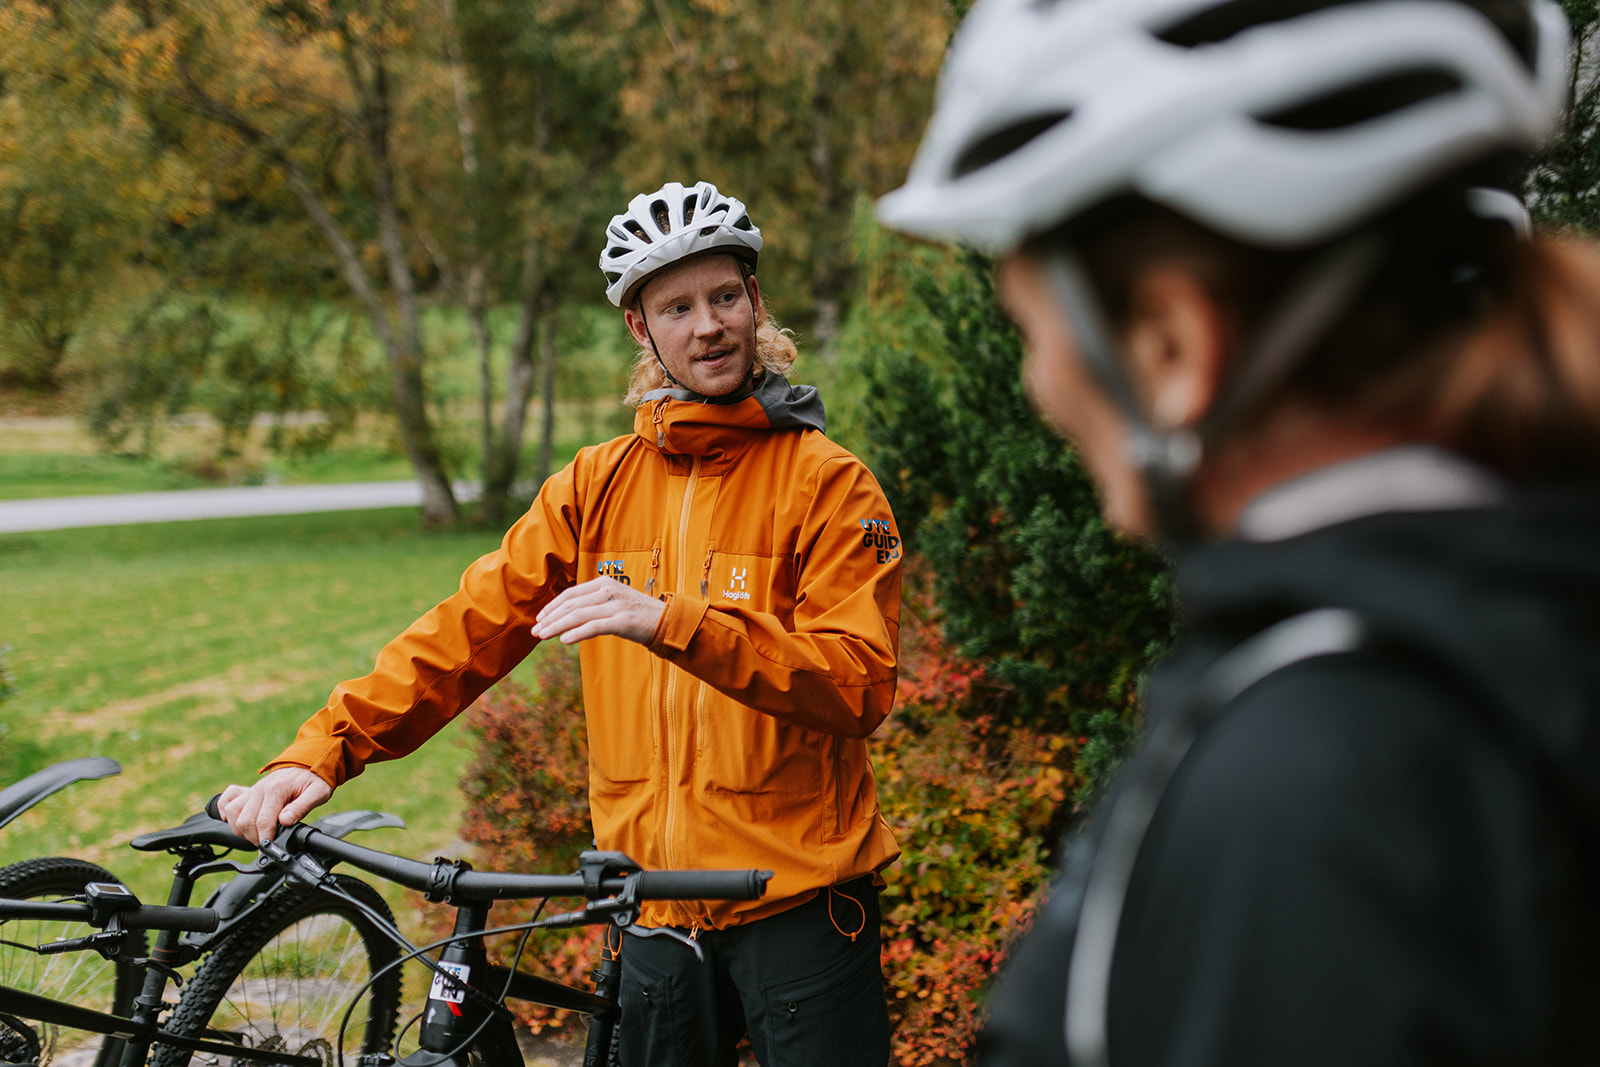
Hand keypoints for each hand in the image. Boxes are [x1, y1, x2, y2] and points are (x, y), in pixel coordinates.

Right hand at [219, 767, 332, 845]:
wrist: (306, 766)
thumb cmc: (312, 781)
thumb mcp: (318, 793)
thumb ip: (302, 807)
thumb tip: (285, 820)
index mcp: (276, 790)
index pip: (263, 821)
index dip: (266, 839)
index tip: (272, 847)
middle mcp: (259, 789)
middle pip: (245, 821)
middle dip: (254, 838)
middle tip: (267, 842)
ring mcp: (251, 790)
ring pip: (232, 813)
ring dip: (241, 829)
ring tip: (256, 834)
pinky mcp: (246, 791)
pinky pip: (226, 800)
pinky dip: (225, 812)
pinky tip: (236, 821)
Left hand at [533, 576, 665, 645]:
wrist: (667, 621)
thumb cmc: (637, 614)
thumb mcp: (614, 602)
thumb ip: (593, 604)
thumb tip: (567, 617)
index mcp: (603, 583)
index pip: (570, 594)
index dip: (552, 607)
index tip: (540, 619)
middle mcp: (608, 590)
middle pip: (570, 605)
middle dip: (550, 618)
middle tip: (535, 631)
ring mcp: (615, 605)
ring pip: (578, 615)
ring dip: (557, 627)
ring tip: (543, 637)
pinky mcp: (623, 621)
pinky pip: (594, 627)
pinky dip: (576, 633)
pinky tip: (564, 640)